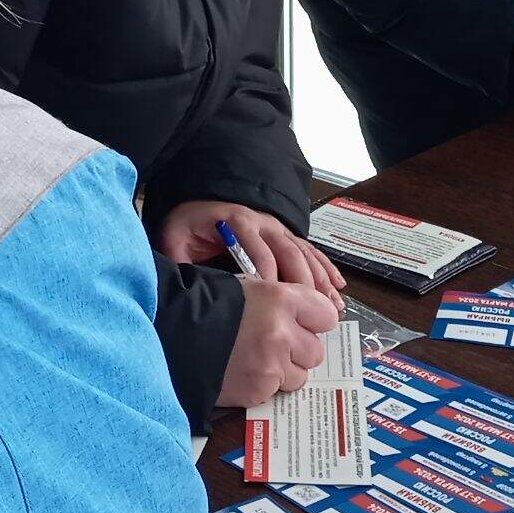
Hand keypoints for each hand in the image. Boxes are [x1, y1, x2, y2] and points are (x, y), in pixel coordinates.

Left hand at [158, 200, 345, 303]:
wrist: (200, 200)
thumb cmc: (189, 222)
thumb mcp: (175, 237)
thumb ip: (178, 259)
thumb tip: (185, 288)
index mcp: (236, 222)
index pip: (258, 251)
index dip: (268, 277)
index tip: (275, 303)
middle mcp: (262, 222)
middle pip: (288, 252)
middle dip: (303, 282)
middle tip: (314, 312)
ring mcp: (277, 227)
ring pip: (303, 252)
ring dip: (320, 279)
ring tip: (333, 306)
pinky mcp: (284, 234)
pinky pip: (310, 249)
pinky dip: (326, 267)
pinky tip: (338, 286)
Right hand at [217, 278, 343, 407]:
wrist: (172, 332)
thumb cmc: (207, 304)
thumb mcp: (249, 288)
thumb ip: (281, 302)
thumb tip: (305, 315)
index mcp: (282, 300)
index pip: (326, 315)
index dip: (313, 320)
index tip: (303, 323)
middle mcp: (282, 333)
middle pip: (315, 351)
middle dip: (299, 350)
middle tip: (274, 343)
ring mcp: (272, 366)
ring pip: (299, 375)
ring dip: (284, 371)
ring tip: (256, 358)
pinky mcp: (259, 391)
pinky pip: (276, 392)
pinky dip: (264, 385)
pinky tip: (243, 371)